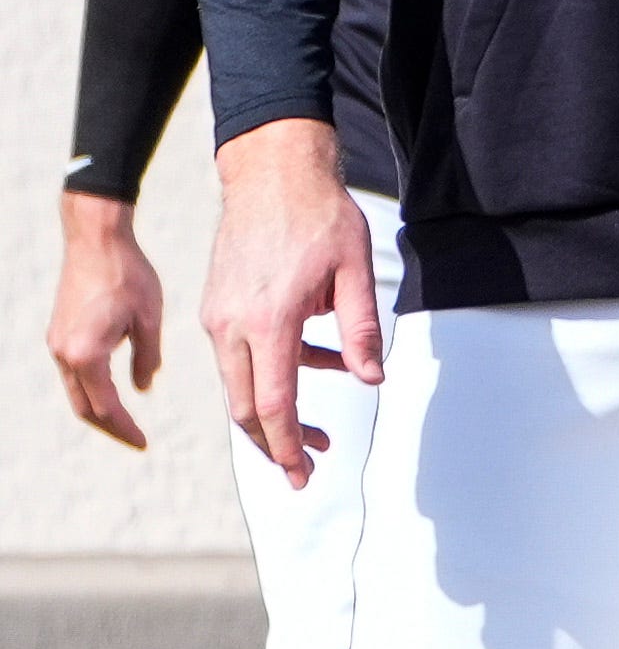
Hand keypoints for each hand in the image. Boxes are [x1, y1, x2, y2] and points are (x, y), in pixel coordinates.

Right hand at [48, 194, 164, 449]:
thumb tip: (143, 387)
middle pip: (84, 408)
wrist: (95, 239)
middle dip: (110, 427)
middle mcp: (64, 353)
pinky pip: (73, 374)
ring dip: (98, 410)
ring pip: (76, 392)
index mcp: (87, 355)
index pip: (107, 407)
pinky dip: (91, 389)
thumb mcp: (149, 319)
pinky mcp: (58, 333)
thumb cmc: (128, 274)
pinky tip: (112, 390)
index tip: (145, 443)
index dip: (126, 428)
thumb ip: (147, 358)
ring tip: (125, 421)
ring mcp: (57, 343)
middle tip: (135, 440)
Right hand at [200, 117, 379, 486]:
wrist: (270, 173)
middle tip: (309, 468)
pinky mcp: (217, 307)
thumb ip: (362, 331)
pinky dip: (277, 371)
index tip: (301, 475)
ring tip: (323, 429)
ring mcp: (218, 316)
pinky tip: (321, 362)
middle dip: (276, 445)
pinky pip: (242, 355)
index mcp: (268, 321)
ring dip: (278, 411)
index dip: (287, 446)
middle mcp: (232, 325)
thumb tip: (372, 381)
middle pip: (245, 407)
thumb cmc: (319, 217)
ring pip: (241, 386)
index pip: (273, 404)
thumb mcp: (355, 273)